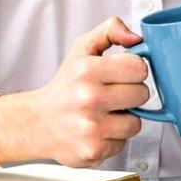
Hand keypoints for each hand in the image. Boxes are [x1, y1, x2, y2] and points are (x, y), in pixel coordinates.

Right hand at [0, 16, 147, 167]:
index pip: (138, 67)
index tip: (122, 73)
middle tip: (112, 94)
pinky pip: (123, 142)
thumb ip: (110, 30)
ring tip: (104, 113)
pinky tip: (98, 130)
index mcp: (87, 69)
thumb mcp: (82, 48)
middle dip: (130, 94)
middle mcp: (88, 98)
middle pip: (142, 94)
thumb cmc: (65, 85)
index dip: (133, 70)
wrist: (39, 122)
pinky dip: (113, 137)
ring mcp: (91, 126)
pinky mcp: (93, 150)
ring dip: (124, 118)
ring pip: (136, 122)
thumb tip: (136, 37)